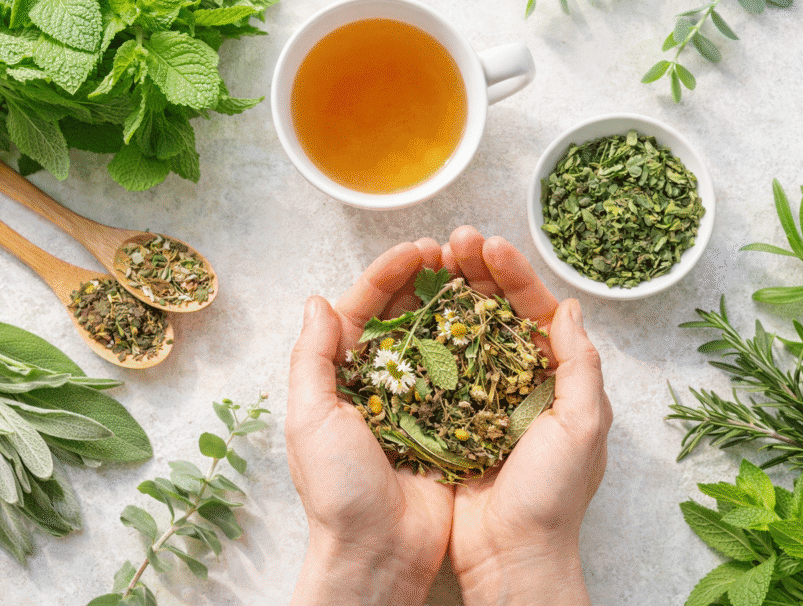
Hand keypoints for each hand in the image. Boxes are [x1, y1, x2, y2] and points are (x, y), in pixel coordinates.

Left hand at [285, 240, 454, 605]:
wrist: (379, 553)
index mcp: (339, 376)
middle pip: (401, 316)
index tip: (417, 250)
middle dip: (424, 280)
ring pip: (435, 338)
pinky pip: (462, 374)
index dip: (387, 275)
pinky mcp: (448, 422)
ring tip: (476, 274)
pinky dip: (475, 346)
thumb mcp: (309, 418)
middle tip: (453, 251)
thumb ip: (312, 358)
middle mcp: (378, 382)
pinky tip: (493, 321)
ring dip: (452, 304)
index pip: (362, 310)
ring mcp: (415, 401)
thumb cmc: (337, 490)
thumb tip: (318, 300)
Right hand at [442, 226, 612, 605]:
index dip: (512, 275)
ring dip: (449, 295)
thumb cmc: (553, 496)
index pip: (534, 311)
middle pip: (497, 313)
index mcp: (556, 378)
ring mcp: (482, 397)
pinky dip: (426, 337)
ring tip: (429, 261)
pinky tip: (408, 313)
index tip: (487, 245)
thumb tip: (568, 307)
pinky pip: (438, 368)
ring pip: (465, 332)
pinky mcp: (450, 416)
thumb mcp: (582, 426)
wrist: (511, 556)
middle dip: (477, 272)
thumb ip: (580, 365)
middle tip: (454, 240)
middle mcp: (519, 381)